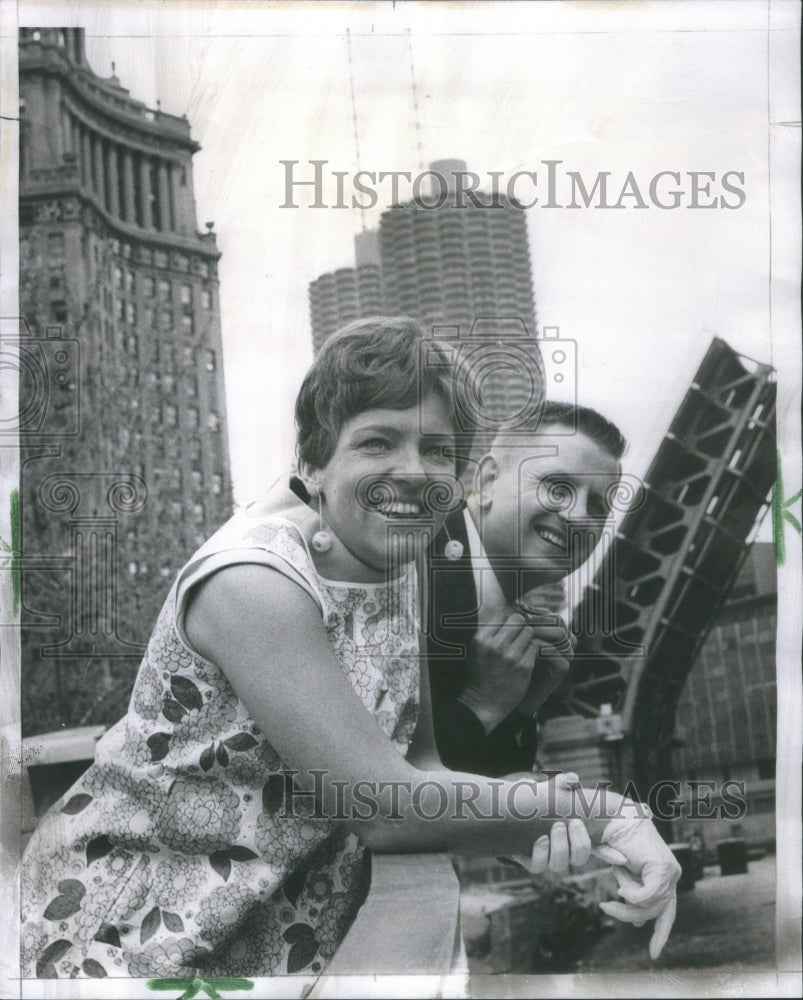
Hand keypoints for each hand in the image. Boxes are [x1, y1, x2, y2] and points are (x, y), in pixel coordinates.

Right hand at [459, 610, 540, 730]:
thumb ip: (489, 634)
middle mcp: (494, 645)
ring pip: (529, 632)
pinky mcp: (523, 666)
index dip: (509, 618)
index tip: (513, 624)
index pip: (502, 614)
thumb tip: (507, 614)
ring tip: (525, 645)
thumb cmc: (480, 676)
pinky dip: (535, 648)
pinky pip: (536, 646)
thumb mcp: (476, 651)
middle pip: (517, 620)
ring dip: (529, 637)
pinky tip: (531, 654)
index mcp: (481, 639)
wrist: (483, 703)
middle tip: (522, 634)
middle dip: (521, 625)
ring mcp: (510, 656)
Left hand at [504, 773, 592, 873]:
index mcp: (574, 840)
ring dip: (559, 847)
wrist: (516, 813)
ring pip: (558, 865)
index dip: (588, 843)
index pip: (587, 851)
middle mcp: (563, 854)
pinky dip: (540, 854)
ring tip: (554, 828)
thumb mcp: (552, 792)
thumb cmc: (542, 804)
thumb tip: (572, 778)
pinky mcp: (530, 861)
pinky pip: (538, 866)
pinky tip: (540, 839)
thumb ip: (562, 783)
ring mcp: (547, 859)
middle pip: (577, 859)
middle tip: (567, 823)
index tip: (579, 823)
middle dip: (575, 843)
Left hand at [514, 605, 575, 715]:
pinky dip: (543, 647)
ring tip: (525, 629)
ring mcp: (564, 654)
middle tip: (522, 617)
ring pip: (560, 634)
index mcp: (551, 632)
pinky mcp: (562, 668)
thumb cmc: (509, 664)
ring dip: (542, 629)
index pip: (548, 613)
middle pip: (557, 621)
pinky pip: (557, 652)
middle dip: (539, 617)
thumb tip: (513, 601)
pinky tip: (529, 645)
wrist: (512, 692)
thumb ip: (516, 624)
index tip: (517, 607)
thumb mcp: (512, 640)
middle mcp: (561, 641)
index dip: (535, 609)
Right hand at [592, 812, 681, 959]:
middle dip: (629, 914)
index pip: (667, 914)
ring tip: (612, 880)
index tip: (653, 955)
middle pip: (656, 913)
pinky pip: (648, 896)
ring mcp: (670, 872)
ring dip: (625, 896)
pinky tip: (620, 885)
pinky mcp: (663, 869)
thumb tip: (637, 924)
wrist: (614, 819)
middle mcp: (671, 876)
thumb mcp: (625, 877)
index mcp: (664, 878)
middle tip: (605, 907)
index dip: (660, 935)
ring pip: (648, 906)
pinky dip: (631, 893)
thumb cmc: (615, 842)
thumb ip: (633, 898)